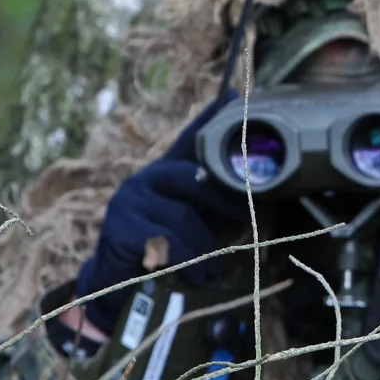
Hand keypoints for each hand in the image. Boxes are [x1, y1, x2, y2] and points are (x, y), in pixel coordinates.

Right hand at [76, 94, 252, 333]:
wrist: (121, 284)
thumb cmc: (172, 247)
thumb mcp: (201, 219)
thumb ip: (221, 196)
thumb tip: (261, 180)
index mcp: (170, 170)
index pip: (193, 139)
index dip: (212, 117)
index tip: (235, 94)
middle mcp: (148, 176)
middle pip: (196, 178)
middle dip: (227, 204)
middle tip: (246, 227)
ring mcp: (130, 200)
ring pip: (183, 217)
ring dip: (206, 248)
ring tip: (214, 268)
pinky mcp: (118, 227)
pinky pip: (163, 240)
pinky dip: (183, 260)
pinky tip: (192, 273)